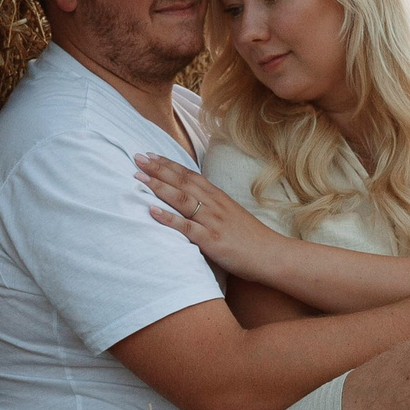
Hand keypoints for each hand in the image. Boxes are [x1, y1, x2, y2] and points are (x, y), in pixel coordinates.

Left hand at [135, 153, 288, 280]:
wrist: (272, 255)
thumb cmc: (251, 238)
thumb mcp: (230, 215)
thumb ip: (212, 206)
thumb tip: (192, 200)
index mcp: (218, 197)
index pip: (189, 175)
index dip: (168, 164)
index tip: (150, 154)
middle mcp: (214, 204)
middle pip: (182, 182)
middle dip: (158, 169)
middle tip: (137, 158)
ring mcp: (212, 221)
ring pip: (182, 199)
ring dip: (159, 187)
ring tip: (139, 177)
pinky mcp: (211, 240)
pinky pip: (186, 227)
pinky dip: (168, 218)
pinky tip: (151, 211)